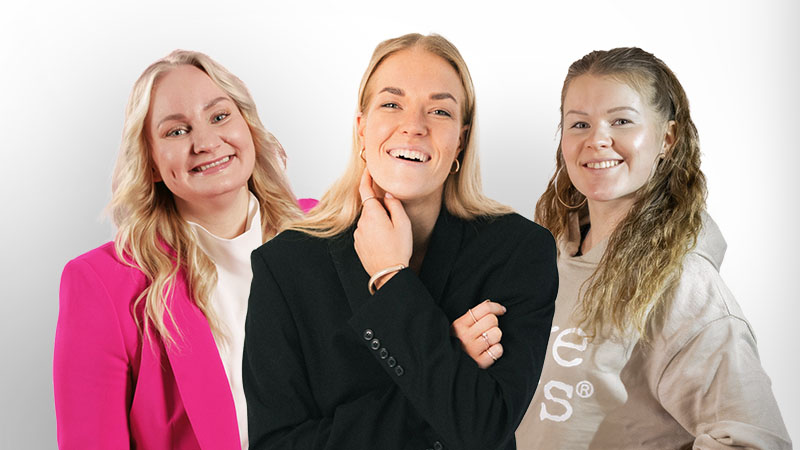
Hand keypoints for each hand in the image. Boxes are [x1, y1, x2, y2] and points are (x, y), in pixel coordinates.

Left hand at [354, 168, 411, 289]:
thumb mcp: (403, 223)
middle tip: (395, 221)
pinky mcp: (358, 244)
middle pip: (370, 207)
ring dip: (378, 222)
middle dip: (380, 208)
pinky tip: (384, 243)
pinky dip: (374, 233)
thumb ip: (394, 204)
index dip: (366, 178)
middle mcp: (362, 222)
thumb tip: (386, 195)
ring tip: (391, 237)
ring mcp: (358, 234)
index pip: (365, 189)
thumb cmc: (398, 249)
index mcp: (372, 214)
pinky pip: (366, 232)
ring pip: (368, 220)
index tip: (368, 170)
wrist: (388, 273)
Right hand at [451, 300, 505, 368]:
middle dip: (494, 324)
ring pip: (496, 334)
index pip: (484, 308)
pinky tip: (489, 351)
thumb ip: (472, 315)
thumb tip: (489, 303)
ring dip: (495, 337)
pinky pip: (498, 350)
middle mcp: (465, 336)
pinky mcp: (480, 362)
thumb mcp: (459, 326)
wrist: (450, 364)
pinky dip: (497, 350)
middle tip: (489, 330)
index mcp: (460, 324)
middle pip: (492, 320)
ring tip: (488, 341)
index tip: (502, 310)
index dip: (497, 307)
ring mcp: (472, 350)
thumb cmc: (458, 342)